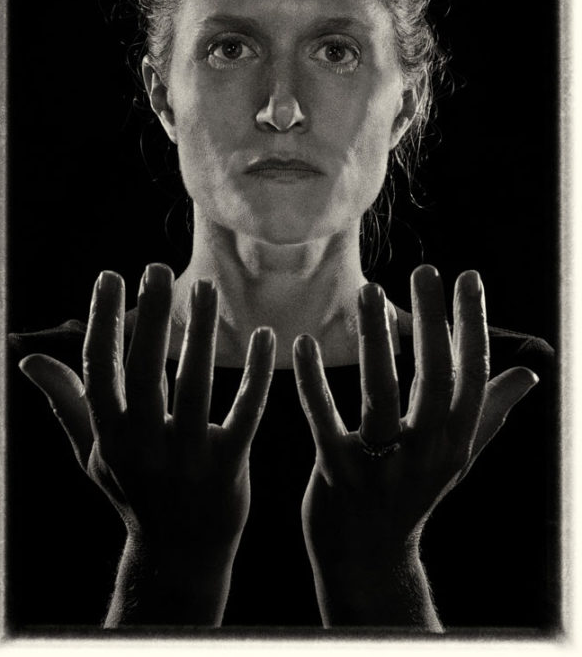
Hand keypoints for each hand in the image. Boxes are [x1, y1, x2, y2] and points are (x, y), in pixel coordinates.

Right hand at [19, 264, 275, 624]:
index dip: (103, 321)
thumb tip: (29, 360)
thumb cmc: (134, 492)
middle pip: (145, 370)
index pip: (100, 370)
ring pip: (194, 384)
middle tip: (158, 269)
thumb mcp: (93, 452)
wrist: (179, 555)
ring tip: (205, 289)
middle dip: (150, 316)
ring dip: (199, 333)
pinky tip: (264, 335)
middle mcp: (144, 446)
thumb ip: (67, 402)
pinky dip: (255, 373)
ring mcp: (187, 459)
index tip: (110, 277)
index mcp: (109, 437)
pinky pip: (245, 412)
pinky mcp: (228, 467)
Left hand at [293, 264, 537, 626]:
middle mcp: (426, 454)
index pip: (472, 376)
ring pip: (381, 392)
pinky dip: (312, 382)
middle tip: (424, 271)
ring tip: (368, 291)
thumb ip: (489, 413)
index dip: (472, 325)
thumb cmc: (412, 495)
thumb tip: (529, 374)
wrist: (368, 559)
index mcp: (455, 443)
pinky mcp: (337, 474)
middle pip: (433, 378)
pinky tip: (303, 342)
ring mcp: (382, 466)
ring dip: (375, 339)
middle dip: (431, 322)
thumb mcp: (456, 457)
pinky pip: (324, 420)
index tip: (468, 277)